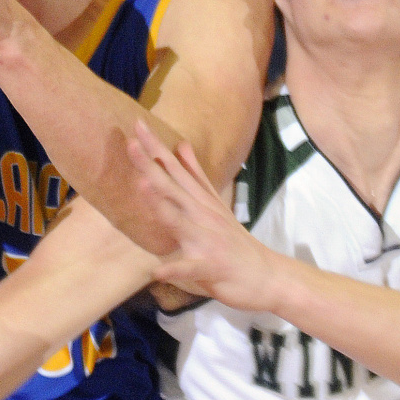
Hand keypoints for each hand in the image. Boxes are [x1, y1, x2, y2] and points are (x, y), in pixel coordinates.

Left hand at [127, 120, 277, 311]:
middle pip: (172, 187)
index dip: (155, 147)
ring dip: (161, 205)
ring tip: (142, 187)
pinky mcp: (210, 267)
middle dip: (151, 166)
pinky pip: (189, 268)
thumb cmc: (234, 241)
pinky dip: (174, 269)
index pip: (174, 168)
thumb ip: (196, 175)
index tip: (137, 123)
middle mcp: (202, 214)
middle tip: (131, 143)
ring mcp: (206, 239)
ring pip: (179, 221)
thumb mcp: (215, 203)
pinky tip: (157, 271)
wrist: (268, 276)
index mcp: (200, 200)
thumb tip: (182, 144)